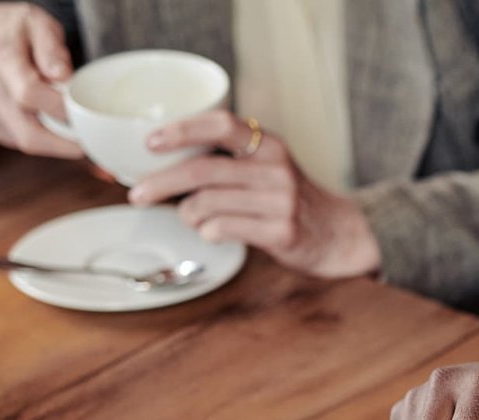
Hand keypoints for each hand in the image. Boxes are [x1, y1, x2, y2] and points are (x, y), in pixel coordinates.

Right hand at [0, 2, 82, 157]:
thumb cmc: (11, 30)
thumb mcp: (37, 23)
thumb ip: (52, 49)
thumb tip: (63, 77)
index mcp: (2, 58)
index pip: (30, 94)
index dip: (60, 110)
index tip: (85, 116)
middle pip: (28, 132)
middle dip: (64, 144)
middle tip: (88, 141)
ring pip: (23, 141)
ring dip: (52, 141)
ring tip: (66, 123)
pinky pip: (14, 141)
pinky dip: (36, 137)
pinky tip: (43, 121)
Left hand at [127, 111, 380, 277]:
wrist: (340, 234)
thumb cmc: (289, 201)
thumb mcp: (267, 166)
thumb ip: (229, 158)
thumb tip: (163, 161)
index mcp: (267, 144)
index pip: (218, 125)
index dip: (180, 130)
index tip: (149, 142)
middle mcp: (275, 168)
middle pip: (202, 171)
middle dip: (161, 183)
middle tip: (138, 194)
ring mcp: (280, 201)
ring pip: (207, 203)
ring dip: (188, 214)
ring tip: (192, 219)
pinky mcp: (282, 232)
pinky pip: (223, 229)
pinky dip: (208, 232)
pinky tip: (214, 232)